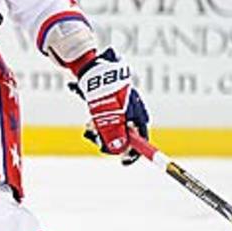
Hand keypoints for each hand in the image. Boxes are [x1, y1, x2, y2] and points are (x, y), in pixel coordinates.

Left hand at [70, 48, 148, 164]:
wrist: (92, 67)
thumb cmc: (104, 90)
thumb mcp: (108, 114)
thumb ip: (114, 132)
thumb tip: (120, 151)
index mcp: (138, 116)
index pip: (141, 141)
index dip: (133, 153)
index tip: (124, 162)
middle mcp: (133, 113)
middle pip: (124, 136)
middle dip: (109, 139)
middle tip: (94, 136)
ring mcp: (122, 108)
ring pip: (112, 128)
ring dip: (100, 129)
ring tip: (90, 122)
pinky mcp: (111, 103)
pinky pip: (105, 119)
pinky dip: (97, 120)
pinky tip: (90, 116)